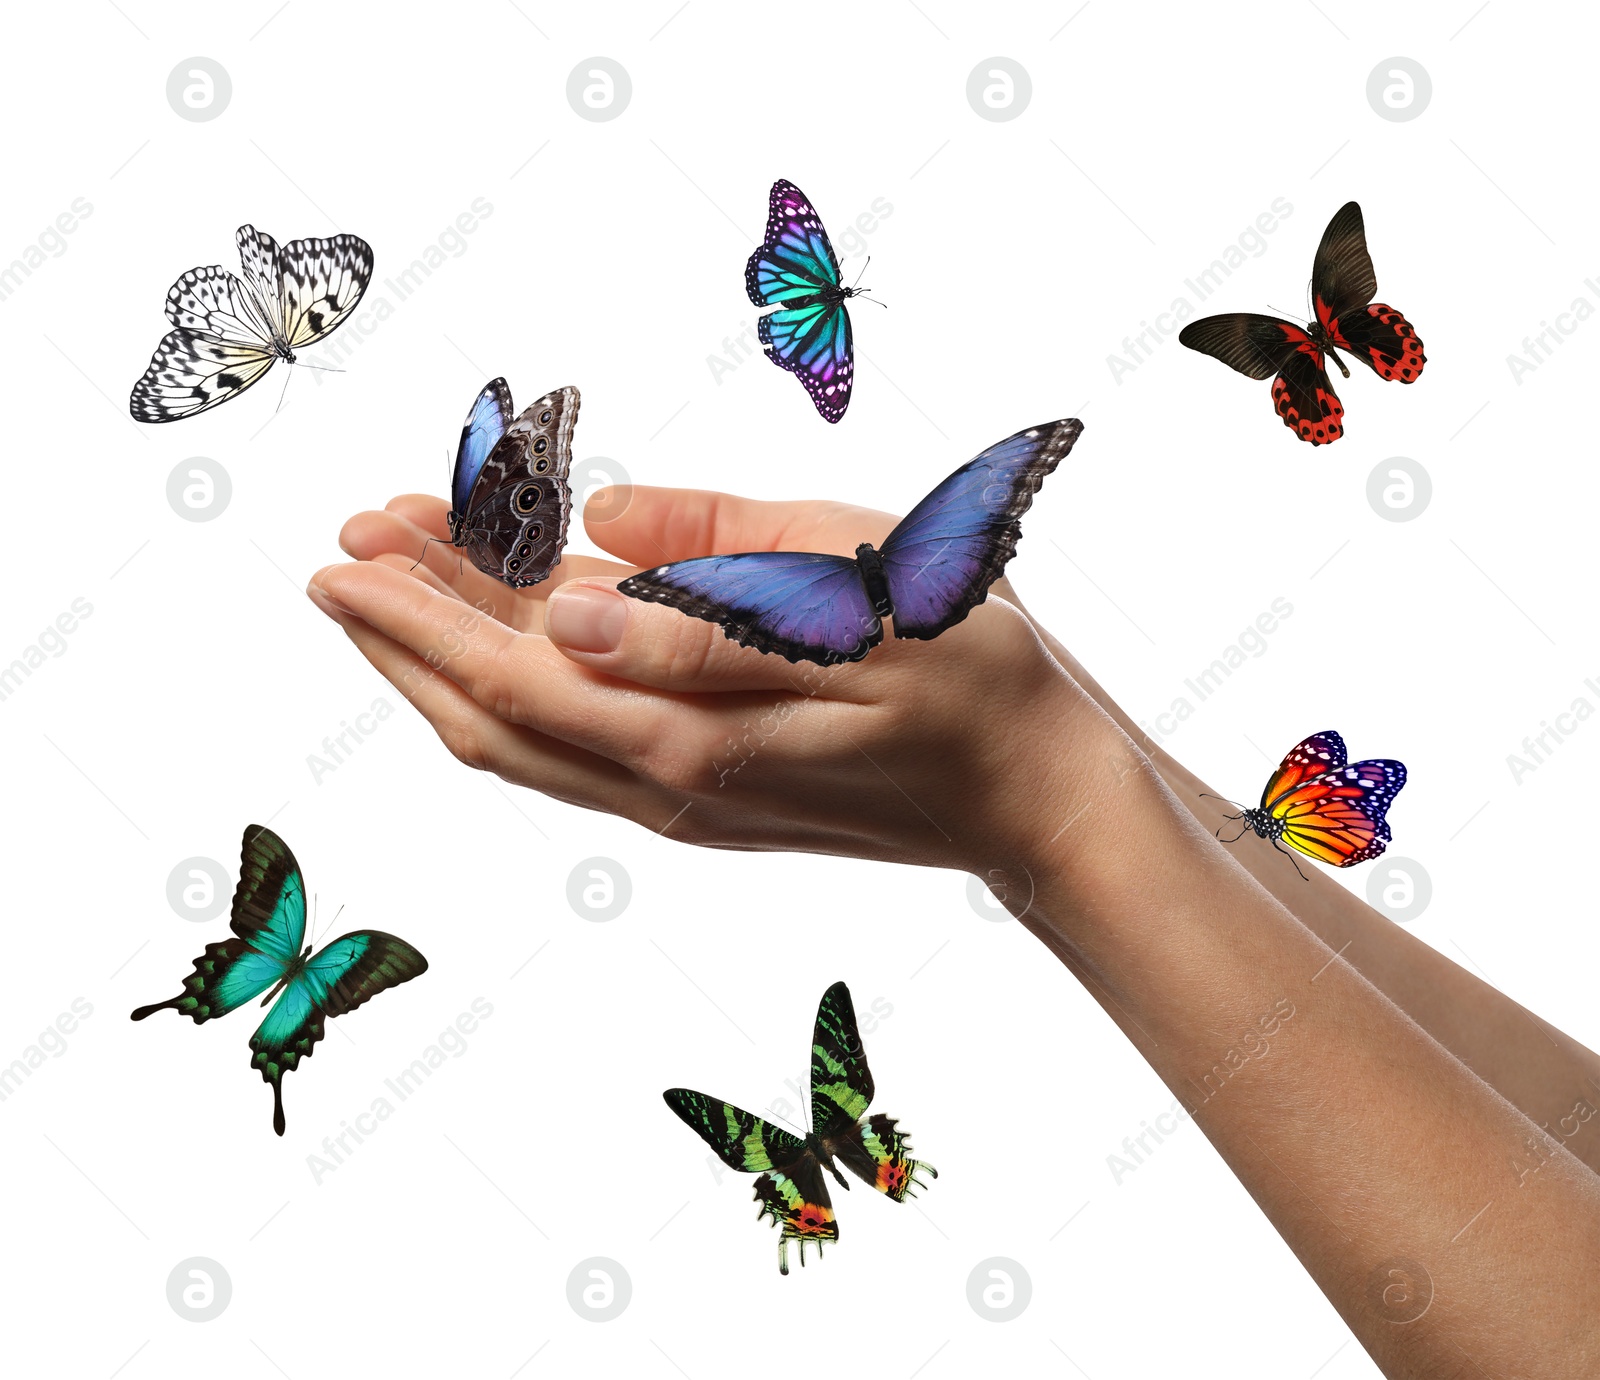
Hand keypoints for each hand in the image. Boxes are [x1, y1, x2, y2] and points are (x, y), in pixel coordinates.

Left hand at [310, 486, 1116, 873]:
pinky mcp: (709, 791)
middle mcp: (666, 787)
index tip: (346, 547)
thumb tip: (572, 598)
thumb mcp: (860, 614)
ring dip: (452, 659)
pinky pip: (580, 740)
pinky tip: (512, 632)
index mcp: (692, 741)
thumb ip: (708, 611)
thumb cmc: (972, 678)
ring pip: (528, 736)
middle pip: (494, 714)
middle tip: (345, 547)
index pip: (512, 677)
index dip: (419, 613)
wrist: (1037, 796)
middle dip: (409, 630)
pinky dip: (523, 684)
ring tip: (398, 583)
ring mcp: (684, 799)